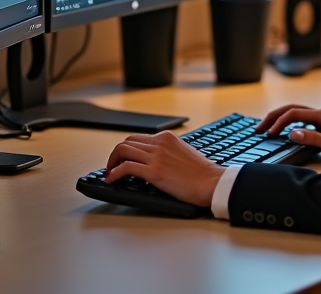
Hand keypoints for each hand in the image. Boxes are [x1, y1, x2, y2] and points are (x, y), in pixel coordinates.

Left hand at [104, 131, 223, 206]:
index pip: (138, 138)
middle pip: (127, 141)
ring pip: (123, 150)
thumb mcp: (183, 152)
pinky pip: (126, 167)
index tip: (121, 159)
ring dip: (112, 162)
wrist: (211, 183)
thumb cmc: (202, 173)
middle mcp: (160, 143)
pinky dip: (114, 173)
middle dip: (115, 154)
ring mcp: (157, 156)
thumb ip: (167, 151)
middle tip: (112, 166)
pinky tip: (112, 179)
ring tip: (109, 173)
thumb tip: (152, 160)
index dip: (126, 149)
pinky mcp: (154, 172)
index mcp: (167, 138)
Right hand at [255, 105, 320, 161]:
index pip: (294, 114)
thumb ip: (313, 139)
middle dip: (274, 117)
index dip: (279, 122)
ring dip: (281, 119)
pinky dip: (291, 123)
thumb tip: (292, 133)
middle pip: (293, 109)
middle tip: (259, 127)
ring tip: (267, 128)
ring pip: (298, 113)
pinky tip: (287, 130)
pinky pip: (305, 120)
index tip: (268, 133)